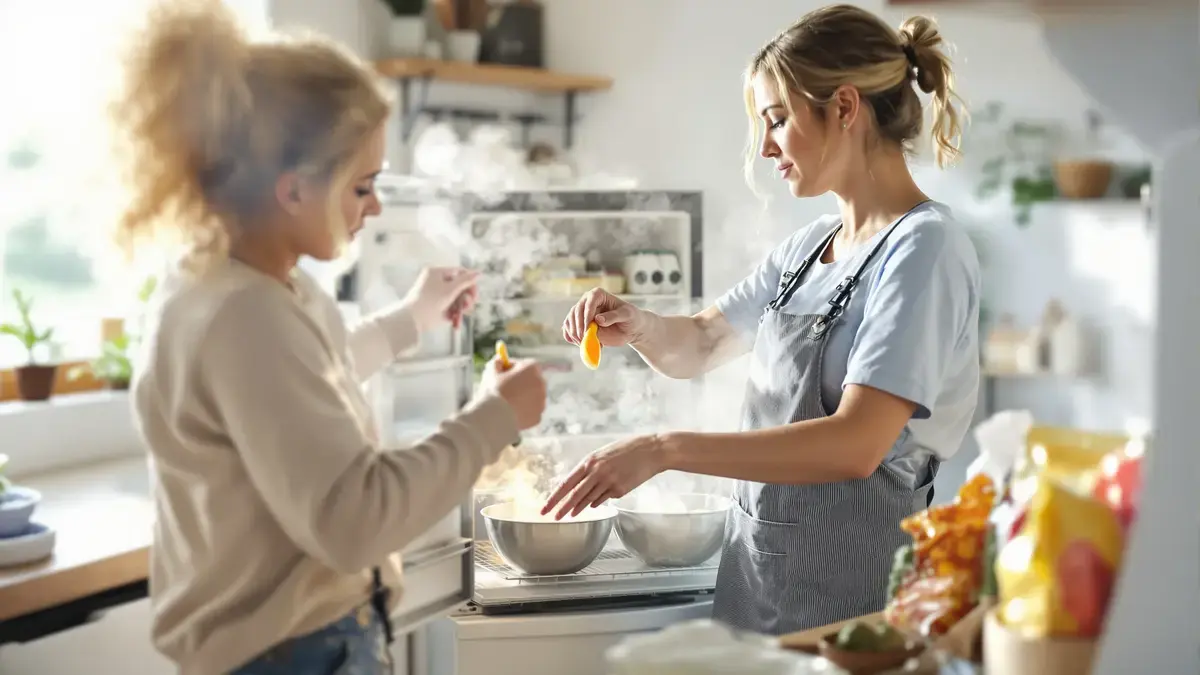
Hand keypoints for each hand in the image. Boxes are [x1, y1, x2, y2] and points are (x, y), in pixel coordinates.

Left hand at [402, 267, 478, 330]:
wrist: (412, 319)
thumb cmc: (430, 300)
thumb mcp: (450, 289)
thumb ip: (466, 281)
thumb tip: (479, 273)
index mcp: (437, 273)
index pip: (459, 273)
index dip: (470, 283)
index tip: (475, 293)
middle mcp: (436, 282)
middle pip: (459, 287)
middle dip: (466, 297)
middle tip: (469, 305)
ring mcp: (437, 295)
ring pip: (457, 299)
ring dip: (462, 308)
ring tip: (461, 314)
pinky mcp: (437, 307)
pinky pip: (451, 308)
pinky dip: (455, 315)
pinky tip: (456, 322)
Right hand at [480, 357, 546, 430]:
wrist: (495, 417)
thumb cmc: (493, 391)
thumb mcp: (491, 372)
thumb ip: (496, 363)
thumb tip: (499, 360)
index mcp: (532, 368)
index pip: (524, 364)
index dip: (512, 368)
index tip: (502, 372)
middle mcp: (541, 383)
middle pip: (530, 380)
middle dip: (519, 383)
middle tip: (504, 387)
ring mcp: (541, 401)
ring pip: (530, 398)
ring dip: (521, 398)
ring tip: (504, 403)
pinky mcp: (538, 417)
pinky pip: (529, 412)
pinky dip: (521, 413)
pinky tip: (509, 415)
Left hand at [540, 434, 668, 519]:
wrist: (651, 450)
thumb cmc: (627, 449)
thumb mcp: (603, 453)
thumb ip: (590, 467)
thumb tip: (579, 484)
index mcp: (590, 462)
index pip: (566, 483)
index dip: (554, 497)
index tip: (546, 507)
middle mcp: (596, 473)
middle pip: (575, 496)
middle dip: (562, 509)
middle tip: (554, 518)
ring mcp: (608, 483)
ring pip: (589, 500)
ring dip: (579, 508)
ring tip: (571, 515)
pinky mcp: (620, 490)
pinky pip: (604, 499)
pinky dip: (599, 501)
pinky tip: (596, 502)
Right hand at [562, 289, 648, 347]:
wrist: (629, 328)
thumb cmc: (630, 317)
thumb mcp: (626, 315)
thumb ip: (613, 316)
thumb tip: (598, 319)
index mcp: (598, 295)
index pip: (588, 303)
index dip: (586, 316)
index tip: (587, 330)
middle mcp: (586, 301)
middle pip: (576, 312)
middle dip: (578, 327)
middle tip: (584, 340)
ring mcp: (581, 313)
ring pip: (569, 321)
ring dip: (574, 334)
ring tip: (585, 344)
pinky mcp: (579, 324)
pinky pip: (568, 330)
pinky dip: (570, 338)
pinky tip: (578, 344)